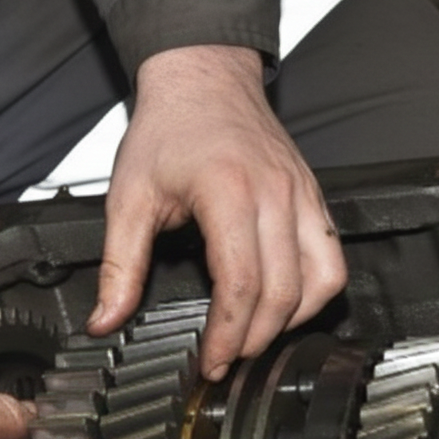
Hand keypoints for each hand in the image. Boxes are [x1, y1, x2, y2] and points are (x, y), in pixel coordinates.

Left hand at [86, 45, 346, 380]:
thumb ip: (119, 266)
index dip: (228, 334)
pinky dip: (314, 293)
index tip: (212, 361)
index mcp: (228, 192)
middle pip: (282, 292)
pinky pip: (332, 259)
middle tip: (227, 361)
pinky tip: (285, 306)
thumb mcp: (128, 197)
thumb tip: (106, 320)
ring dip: (290, 322)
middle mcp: (275, 194)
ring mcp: (302, 195)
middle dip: (254, 339)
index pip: (241, 283)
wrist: (204, 77)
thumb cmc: (168, 129)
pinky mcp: (315, 197)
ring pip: (320, 280)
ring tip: (254, 338)